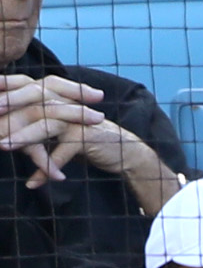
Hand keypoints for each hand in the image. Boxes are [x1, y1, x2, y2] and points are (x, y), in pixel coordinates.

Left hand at [0, 74, 136, 187]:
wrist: (126, 153)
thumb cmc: (90, 142)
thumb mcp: (60, 133)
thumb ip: (38, 128)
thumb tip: (9, 137)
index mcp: (59, 98)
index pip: (28, 86)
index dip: (8, 85)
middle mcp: (68, 104)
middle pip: (33, 100)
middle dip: (9, 106)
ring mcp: (78, 120)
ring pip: (45, 124)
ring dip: (22, 137)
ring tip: (3, 146)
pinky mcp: (88, 137)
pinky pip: (62, 152)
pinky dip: (47, 168)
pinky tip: (34, 182)